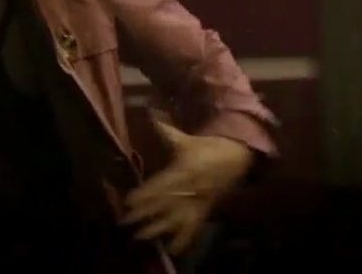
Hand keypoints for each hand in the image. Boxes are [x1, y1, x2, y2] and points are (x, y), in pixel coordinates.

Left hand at [122, 119, 254, 253]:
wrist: (236, 158)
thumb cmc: (207, 147)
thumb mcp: (186, 140)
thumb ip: (166, 131)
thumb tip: (149, 113)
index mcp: (184, 170)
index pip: (161, 184)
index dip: (145, 193)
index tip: (129, 200)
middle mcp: (189, 189)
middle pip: (164, 204)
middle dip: (144, 213)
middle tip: (125, 220)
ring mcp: (197, 202)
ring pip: (176, 219)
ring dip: (158, 229)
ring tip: (140, 236)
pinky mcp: (204, 211)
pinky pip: (194, 228)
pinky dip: (184, 240)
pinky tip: (173, 250)